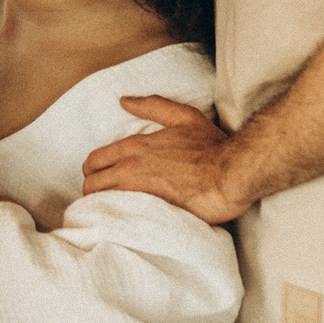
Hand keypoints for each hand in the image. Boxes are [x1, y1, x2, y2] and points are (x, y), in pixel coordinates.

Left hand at [80, 96, 249, 224]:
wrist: (232, 175)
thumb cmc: (213, 147)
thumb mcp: (184, 117)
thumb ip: (153, 106)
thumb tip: (124, 101)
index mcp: (134, 146)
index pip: (93, 161)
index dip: (94, 171)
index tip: (104, 177)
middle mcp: (129, 168)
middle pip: (91, 184)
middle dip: (95, 190)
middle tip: (108, 196)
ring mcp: (137, 192)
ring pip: (101, 202)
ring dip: (104, 205)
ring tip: (116, 209)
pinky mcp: (148, 213)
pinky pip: (119, 218)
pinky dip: (117, 219)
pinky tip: (128, 221)